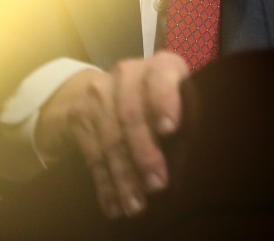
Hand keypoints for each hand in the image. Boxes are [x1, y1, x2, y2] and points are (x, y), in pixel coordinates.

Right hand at [35, 51, 188, 218]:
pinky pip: (92, 153)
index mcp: (159, 67)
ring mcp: (99, 93)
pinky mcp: (79, 115)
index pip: (161, 75)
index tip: (168, 129)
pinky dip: (104, 183)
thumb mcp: (175, 105)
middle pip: (132, 114)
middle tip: (157, 185)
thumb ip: (185, 124)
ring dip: (124, 176)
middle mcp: (126, 74)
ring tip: (136, 205)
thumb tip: (194, 165)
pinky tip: (113, 205)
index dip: (164, 100)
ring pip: (111, 138)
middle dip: (144, 153)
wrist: (103, 93)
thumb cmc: (158, 106)